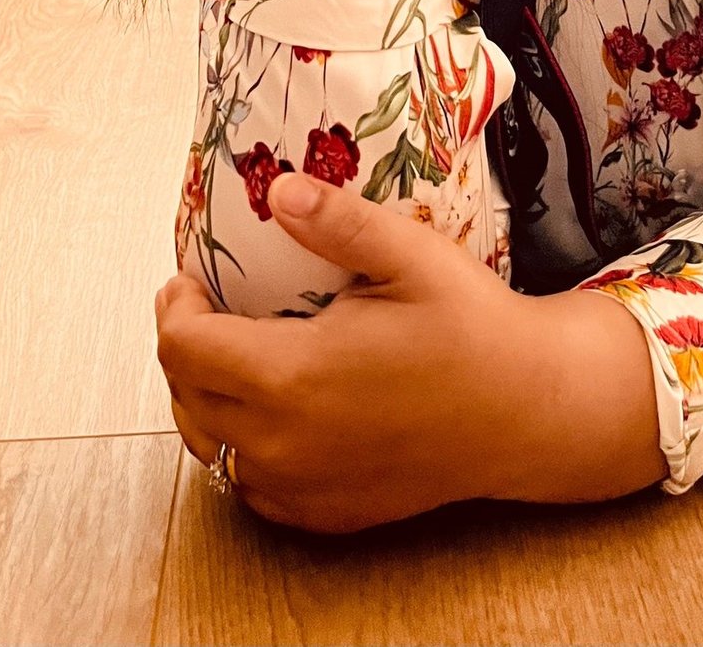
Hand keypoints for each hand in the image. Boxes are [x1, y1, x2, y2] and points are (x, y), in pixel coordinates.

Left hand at [155, 172, 541, 533]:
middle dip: (184, 347)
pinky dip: (242, 445)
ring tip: (236, 352)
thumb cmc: (474, 330)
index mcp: (293, 377)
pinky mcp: (323, 514)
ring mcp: (301, 487)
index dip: (174, 307)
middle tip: (210, 305)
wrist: (528, 411)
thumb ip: (338, 222)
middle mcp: (283, 444)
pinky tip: (275, 410)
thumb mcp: (411, 254)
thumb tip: (278, 190)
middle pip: (186, 397)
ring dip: (207, 397)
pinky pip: (250, 484)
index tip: (189, 279)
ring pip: (210, 446)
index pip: (184, 348)